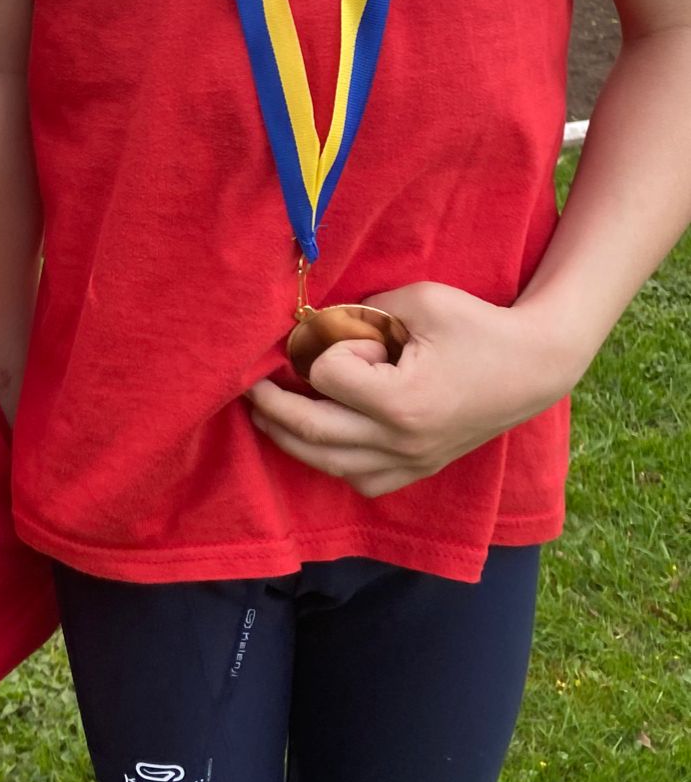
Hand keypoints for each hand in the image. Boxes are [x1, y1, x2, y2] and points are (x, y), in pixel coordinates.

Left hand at [244, 281, 579, 497]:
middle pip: (314, 433)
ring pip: (333, 466)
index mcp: (402, 401)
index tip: (341, 328)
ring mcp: (413, 461)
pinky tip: (320, 441)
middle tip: (248, 386)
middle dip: (272, 407)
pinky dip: (334, 464)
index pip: (326, 377)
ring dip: (293, 441)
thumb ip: (362, 312)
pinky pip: (364, 481)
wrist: (535, 365)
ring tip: (267, 415)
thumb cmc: (478, 325)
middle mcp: (403, 442)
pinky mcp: (422, 468)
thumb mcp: (418, 300)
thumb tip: (316, 326)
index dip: (324, 346)